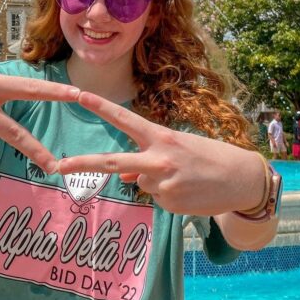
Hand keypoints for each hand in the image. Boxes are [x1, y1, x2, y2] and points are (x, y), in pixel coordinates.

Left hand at [57, 92, 264, 215]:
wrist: (241, 179)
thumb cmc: (208, 156)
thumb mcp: (178, 147)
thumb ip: (147, 157)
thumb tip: (122, 177)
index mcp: (162, 137)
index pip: (125, 120)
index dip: (101, 107)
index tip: (79, 95)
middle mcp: (159, 159)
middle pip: (113, 162)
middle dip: (83, 164)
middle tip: (58, 166)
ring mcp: (163, 183)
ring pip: (141, 183)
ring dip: (155, 181)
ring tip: (184, 178)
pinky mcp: (169, 204)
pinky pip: (157, 198)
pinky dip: (167, 195)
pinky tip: (188, 191)